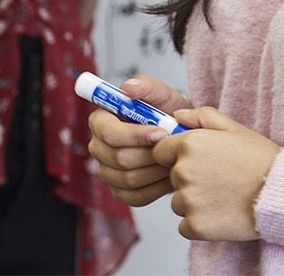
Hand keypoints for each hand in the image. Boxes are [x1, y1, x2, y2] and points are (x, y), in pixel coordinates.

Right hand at [87, 75, 191, 206]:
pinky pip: (135, 197)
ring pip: (128, 178)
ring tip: (175, 159)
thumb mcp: (164, 95)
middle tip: (174, 148)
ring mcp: (107, 172)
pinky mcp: (120, 192)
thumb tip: (128, 88)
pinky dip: (157, 188)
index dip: (134, 134)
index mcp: (101, 120)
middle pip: (118, 158)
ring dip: (156, 170)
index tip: (161, 132)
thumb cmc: (170, 114)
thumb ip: (147, 86)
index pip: (107, 132)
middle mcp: (99, 147)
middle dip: (150, 153)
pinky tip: (170, 175)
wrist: (184, 140)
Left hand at [152, 106, 279, 242]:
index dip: (177, 157)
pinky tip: (222, 214)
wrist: (282, 195)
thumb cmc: (261, 160)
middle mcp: (184, 171)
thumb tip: (177, 116)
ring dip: (194, 203)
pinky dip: (199, 224)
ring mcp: (188, 201)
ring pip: (178, 203)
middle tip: (219, 180)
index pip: (161, 152)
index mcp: (190, 144)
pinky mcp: (195, 226)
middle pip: (172, 178)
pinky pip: (185, 226)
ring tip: (223, 197)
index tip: (199, 163)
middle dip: (189, 180)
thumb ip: (202, 117)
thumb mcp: (235, 128)